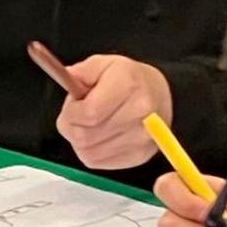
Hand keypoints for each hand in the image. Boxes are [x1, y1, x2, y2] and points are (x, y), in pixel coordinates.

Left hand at [54, 54, 175, 173]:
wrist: (159, 96)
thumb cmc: (130, 80)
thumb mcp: (104, 64)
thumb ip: (81, 72)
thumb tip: (67, 79)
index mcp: (129, 86)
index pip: (88, 113)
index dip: (70, 113)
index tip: (71, 107)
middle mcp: (140, 114)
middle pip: (85, 136)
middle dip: (71, 127)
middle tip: (76, 116)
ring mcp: (142, 139)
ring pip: (88, 153)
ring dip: (79, 141)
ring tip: (88, 125)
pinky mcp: (139, 156)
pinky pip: (97, 162)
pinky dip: (90, 152)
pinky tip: (98, 137)